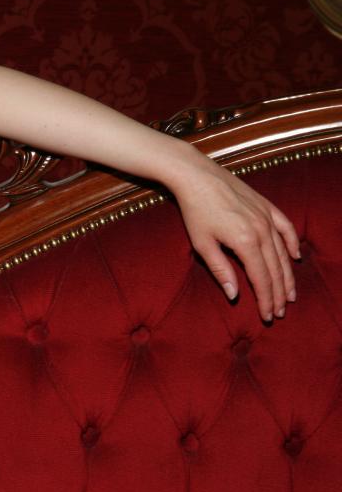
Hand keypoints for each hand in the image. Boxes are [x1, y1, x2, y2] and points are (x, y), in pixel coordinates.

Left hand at [170, 155, 299, 321]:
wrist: (197, 175)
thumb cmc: (195, 210)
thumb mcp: (202, 244)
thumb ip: (220, 270)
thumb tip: (235, 295)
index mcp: (245, 242)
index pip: (261, 279)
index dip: (266, 300)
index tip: (267, 316)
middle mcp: (262, 231)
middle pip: (276, 270)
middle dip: (279, 294)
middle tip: (280, 312)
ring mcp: (267, 217)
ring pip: (283, 253)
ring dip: (288, 276)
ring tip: (290, 295)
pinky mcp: (267, 206)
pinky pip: (286, 228)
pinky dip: (293, 243)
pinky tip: (295, 256)